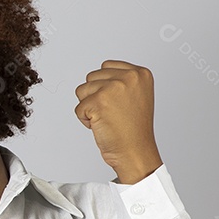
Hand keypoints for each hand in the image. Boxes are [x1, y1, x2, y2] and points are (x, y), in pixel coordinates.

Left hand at [74, 59, 162, 182]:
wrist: (135, 152)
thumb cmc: (134, 129)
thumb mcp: (137, 95)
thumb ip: (121, 80)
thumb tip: (100, 74)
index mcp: (140, 73)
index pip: (106, 66)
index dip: (105, 86)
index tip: (117, 102)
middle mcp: (129, 77)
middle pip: (92, 77)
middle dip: (95, 96)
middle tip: (113, 112)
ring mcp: (113, 88)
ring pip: (82, 90)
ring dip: (89, 106)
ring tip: (107, 118)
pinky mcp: (98, 102)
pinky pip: (78, 108)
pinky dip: (85, 119)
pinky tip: (102, 125)